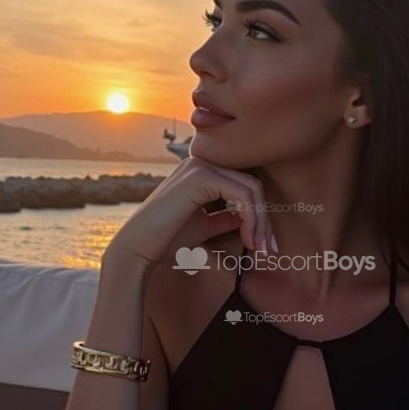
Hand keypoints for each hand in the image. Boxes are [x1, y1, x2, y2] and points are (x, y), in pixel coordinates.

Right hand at [104, 155, 275, 269]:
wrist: (139, 248)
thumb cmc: (167, 239)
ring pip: (252, 189)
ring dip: (260, 222)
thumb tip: (248, 217)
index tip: (265, 244)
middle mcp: (202, 161)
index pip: (245, 184)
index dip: (260, 214)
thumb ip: (225, 216)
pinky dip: (251, 219)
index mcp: (202, 170)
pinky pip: (242, 195)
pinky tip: (247, 240)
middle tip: (269, 249)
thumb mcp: (205, 225)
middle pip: (253, 184)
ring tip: (258, 248)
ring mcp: (200, 165)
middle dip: (265, 219)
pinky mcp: (200, 176)